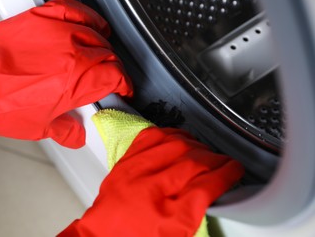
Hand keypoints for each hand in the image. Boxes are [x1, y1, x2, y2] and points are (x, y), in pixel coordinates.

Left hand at [0, 0, 131, 147]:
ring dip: (104, 44)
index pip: (116, 77)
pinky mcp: (41, 20)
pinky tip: (91, 23)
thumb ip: (68, 132)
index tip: (122, 88)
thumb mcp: (40, 128)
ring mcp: (58, 34)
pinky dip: (87, 15)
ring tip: (104, 49)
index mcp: (77, 83)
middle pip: (109, 56)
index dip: (124, 84)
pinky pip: (73, 10)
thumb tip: (78, 135)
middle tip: (109, 76)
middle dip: (113, 69)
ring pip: (96, 33)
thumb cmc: (0, 106)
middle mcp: (73, 56)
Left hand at [59, 127, 243, 235]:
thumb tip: (213, 188)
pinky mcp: (125, 162)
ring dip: (195, 144)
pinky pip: (151, 137)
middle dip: (214, 159)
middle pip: (193, 161)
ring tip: (203, 151)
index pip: (207, 185)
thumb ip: (197, 210)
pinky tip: (179, 138)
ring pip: (174, 144)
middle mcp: (152, 190)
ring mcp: (135, 172)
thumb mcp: (177, 234)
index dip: (227, 174)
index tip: (235, 169)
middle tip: (222, 162)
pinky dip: (169, 134)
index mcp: (170, 217)